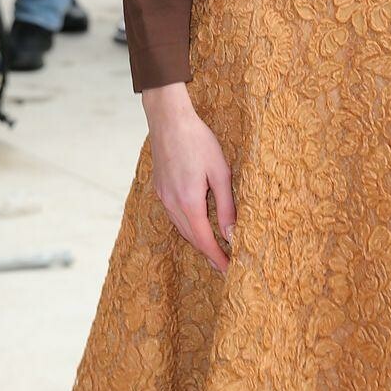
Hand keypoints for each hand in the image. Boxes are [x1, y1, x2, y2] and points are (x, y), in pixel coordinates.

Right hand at [142, 85, 235, 274]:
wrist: (169, 120)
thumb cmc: (199, 141)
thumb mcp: (220, 173)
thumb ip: (226, 206)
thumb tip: (231, 235)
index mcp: (189, 202)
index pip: (205, 240)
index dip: (217, 258)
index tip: (228, 270)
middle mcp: (172, 204)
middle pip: (191, 238)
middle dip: (208, 253)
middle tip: (224, 265)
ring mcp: (163, 197)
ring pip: (181, 228)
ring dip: (197, 240)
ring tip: (213, 249)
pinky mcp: (160, 188)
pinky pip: (174, 215)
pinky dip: (187, 226)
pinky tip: (196, 224)